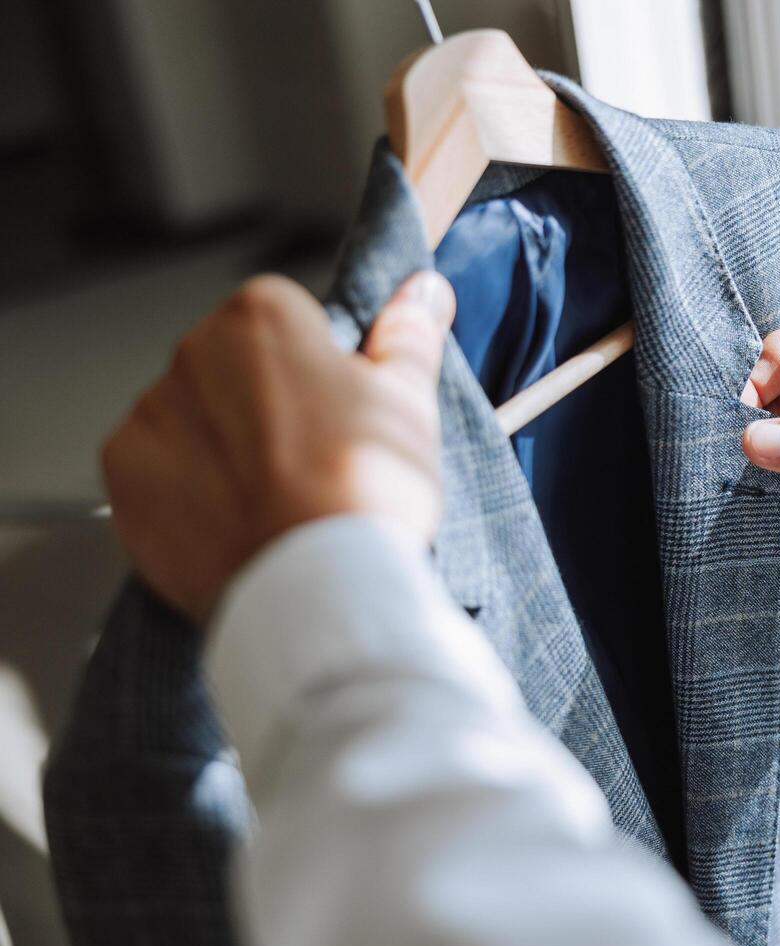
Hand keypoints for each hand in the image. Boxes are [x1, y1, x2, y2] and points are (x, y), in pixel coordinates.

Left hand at [102, 272, 456, 620]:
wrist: (319, 588)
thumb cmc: (367, 487)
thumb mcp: (411, 402)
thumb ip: (408, 336)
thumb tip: (422, 290)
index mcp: (260, 316)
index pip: (290, 321)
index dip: (322, 370)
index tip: (343, 416)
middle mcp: (191, 353)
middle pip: (236, 368)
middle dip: (268, 405)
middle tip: (316, 463)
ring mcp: (150, 416)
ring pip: (195, 419)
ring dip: (225, 448)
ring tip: (276, 502)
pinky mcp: (123, 479)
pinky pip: (158, 470)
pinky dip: (188, 492)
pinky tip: (235, 522)